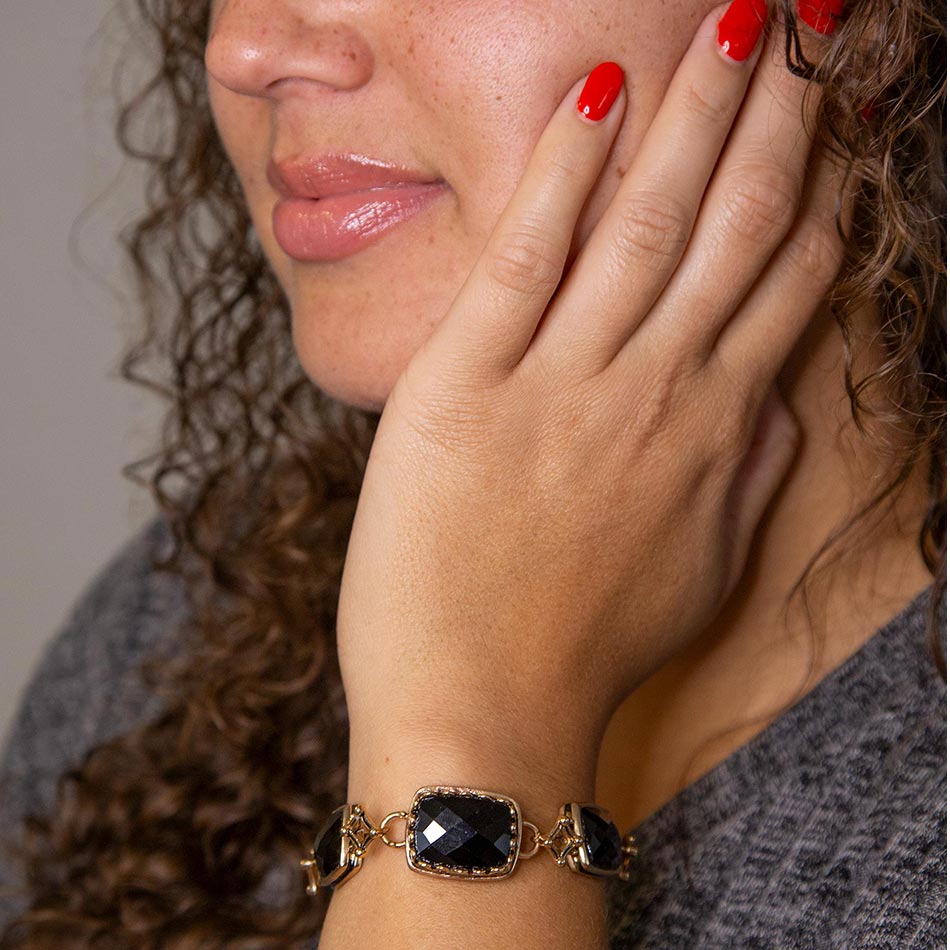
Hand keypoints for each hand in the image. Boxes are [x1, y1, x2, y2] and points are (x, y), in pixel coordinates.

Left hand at [336, 4, 853, 775]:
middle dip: (773, 120)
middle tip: (799, 29)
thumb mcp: (694, 577)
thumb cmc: (583, 651)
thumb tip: (779, 402)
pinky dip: (563, 168)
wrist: (481, 712)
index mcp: (709, 435)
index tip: (831, 124)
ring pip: (646, 222)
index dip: (814, 194)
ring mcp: (560, 383)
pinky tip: (595, 92)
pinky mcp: (465, 386)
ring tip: (730, 26)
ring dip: (694, 113)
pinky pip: (525, 256)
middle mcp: (653, 392)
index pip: (781, 285)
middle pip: (732, 229)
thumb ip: (746, 481)